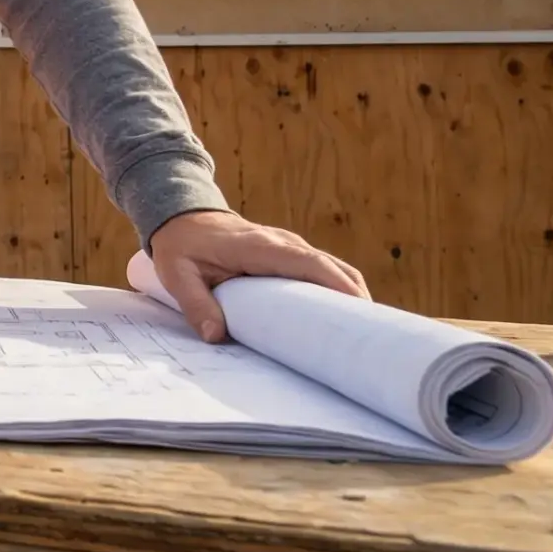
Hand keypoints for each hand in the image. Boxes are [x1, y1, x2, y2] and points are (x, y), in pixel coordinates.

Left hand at [148, 209, 368, 342]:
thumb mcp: (178, 274)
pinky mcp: (291, 253)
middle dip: (355, 297)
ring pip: (335, 267)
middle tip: (373, 336)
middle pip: (333, 266)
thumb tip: (216, 336)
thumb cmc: (182, 247)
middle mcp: (283, 242)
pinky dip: (341, 289)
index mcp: (259, 246)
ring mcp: (290, 245)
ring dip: (352, 294)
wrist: (182, 215)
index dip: (337, 285)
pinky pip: (324, 269)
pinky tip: (346, 317)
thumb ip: (195, 303)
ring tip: (367, 332)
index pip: (308, 263)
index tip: (359, 311)